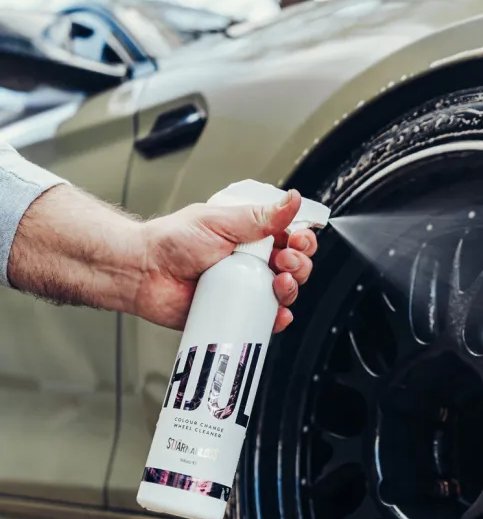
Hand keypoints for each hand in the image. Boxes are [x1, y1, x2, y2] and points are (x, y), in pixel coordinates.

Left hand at [135, 189, 316, 331]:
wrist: (143, 273)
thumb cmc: (172, 242)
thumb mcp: (220, 221)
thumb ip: (259, 215)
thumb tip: (291, 199)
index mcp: (251, 235)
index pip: (291, 237)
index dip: (302, 240)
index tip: (298, 241)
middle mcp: (252, 262)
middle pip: (295, 266)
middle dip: (299, 264)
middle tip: (285, 261)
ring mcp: (245, 288)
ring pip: (284, 293)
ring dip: (291, 289)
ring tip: (278, 284)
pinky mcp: (236, 312)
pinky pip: (265, 319)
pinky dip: (277, 319)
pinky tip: (277, 314)